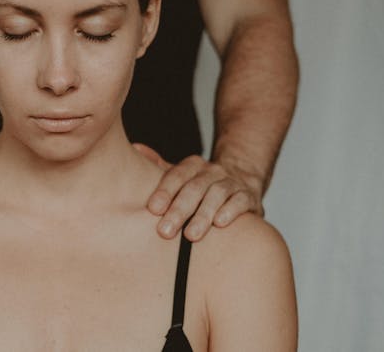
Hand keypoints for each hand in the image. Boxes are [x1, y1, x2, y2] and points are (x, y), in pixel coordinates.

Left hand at [133, 143, 264, 240]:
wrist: (240, 181)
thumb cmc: (201, 184)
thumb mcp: (180, 175)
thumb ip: (158, 165)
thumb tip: (135, 148)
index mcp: (192, 165)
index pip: (176, 175)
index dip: (164, 191)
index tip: (152, 209)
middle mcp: (212, 171)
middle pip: (194, 188)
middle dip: (179, 210)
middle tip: (165, 231)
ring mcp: (231, 183)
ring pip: (217, 195)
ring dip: (203, 215)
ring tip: (191, 235)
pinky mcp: (248, 197)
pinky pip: (240, 201)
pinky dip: (231, 211)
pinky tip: (220, 223)